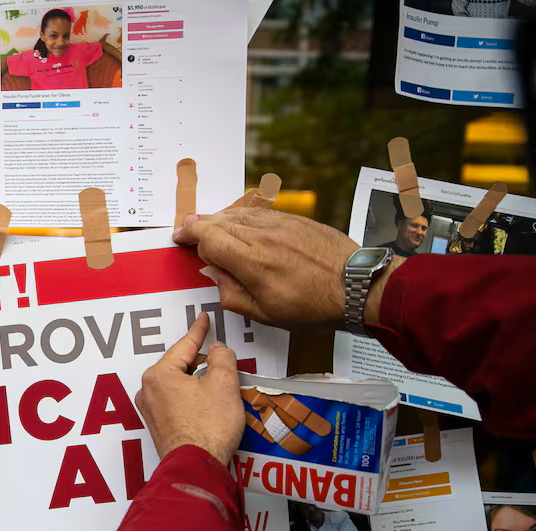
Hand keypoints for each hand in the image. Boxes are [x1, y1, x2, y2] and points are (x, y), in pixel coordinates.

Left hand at [134, 312, 243, 465]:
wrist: (196, 467)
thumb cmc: (208, 429)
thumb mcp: (224, 384)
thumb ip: (222, 358)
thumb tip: (217, 350)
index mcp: (160, 374)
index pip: (184, 345)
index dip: (199, 331)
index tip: (203, 319)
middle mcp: (148, 390)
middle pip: (180, 366)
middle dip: (202, 364)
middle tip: (223, 367)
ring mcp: (150, 410)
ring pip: (178, 385)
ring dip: (198, 384)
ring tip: (219, 393)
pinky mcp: (158, 426)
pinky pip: (176, 402)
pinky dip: (192, 400)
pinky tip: (208, 408)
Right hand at [172, 208, 395, 330]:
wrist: (357, 287)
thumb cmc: (313, 307)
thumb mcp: (265, 314)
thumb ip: (232, 293)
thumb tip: (215, 273)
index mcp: (252, 262)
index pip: (208, 237)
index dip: (189, 234)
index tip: (179, 238)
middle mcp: (263, 236)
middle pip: (219, 220)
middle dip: (198, 223)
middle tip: (186, 229)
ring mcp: (280, 224)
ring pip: (238, 213)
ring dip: (218, 217)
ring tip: (208, 224)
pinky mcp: (295, 220)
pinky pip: (259, 211)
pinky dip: (241, 215)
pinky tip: (237, 221)